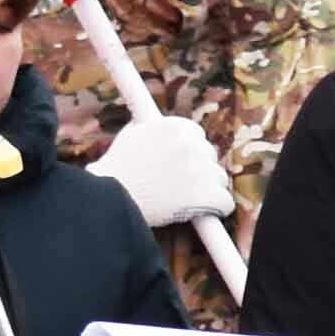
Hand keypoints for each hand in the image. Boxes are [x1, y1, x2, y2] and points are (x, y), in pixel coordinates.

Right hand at [94, 112, 236, 231]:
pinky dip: (216, 210)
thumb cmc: (117, 170)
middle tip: (178, 185)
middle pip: (210, 157)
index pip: (197, 136)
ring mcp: (200, 170)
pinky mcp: (207, 195)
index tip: (178, 164)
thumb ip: (154, 129)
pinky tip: (199, 214)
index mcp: (176, 127)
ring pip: (219, 179)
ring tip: (182, 200)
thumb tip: (158, 122)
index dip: (188, 153)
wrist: (109, 199)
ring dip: (207, 189)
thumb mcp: (133, 135)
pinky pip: (226, 203)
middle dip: (198, 170)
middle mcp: (192, 145)